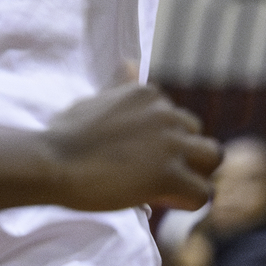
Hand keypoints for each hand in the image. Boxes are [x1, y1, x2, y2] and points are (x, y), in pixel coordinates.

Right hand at [43, 67, 220, 211]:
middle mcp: (164, 113)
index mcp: (147, 93)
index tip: (141, 155)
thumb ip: (118, 86)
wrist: (54, 162)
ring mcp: (169, 144)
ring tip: (172, 188)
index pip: (174, 115)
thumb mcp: (94, 99)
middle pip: (196, 132)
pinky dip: (190, 201)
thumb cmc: (66, 135)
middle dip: (183, 152)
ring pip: (212, 157)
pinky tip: (167, 202)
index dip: (162, 139)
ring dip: (196, 173)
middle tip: (158, 173)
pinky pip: (202, 192)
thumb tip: (129, 63)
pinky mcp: (169, 175)